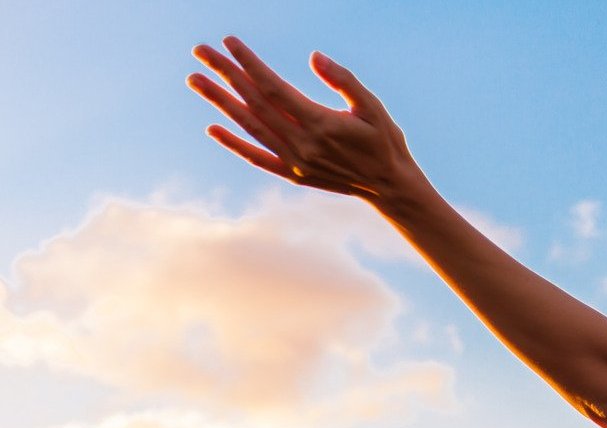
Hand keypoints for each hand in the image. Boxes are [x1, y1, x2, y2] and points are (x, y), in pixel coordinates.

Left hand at [187, 36, 419, 202]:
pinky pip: (257, 157)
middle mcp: (302, 144)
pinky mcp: (294, 175)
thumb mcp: (373, 106)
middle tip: (200, 50)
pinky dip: (234, 143)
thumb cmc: (385, 141)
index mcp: (321, 124)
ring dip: (220, 102)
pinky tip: (213, 128)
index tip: (230, 42)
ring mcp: (295, 162)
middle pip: (255, 103)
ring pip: (250, 127)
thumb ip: (345, 81)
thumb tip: (314, 57)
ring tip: (195, 79)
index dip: (249, 63)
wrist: (391, 186)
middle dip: (226, 74)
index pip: (274, 88)